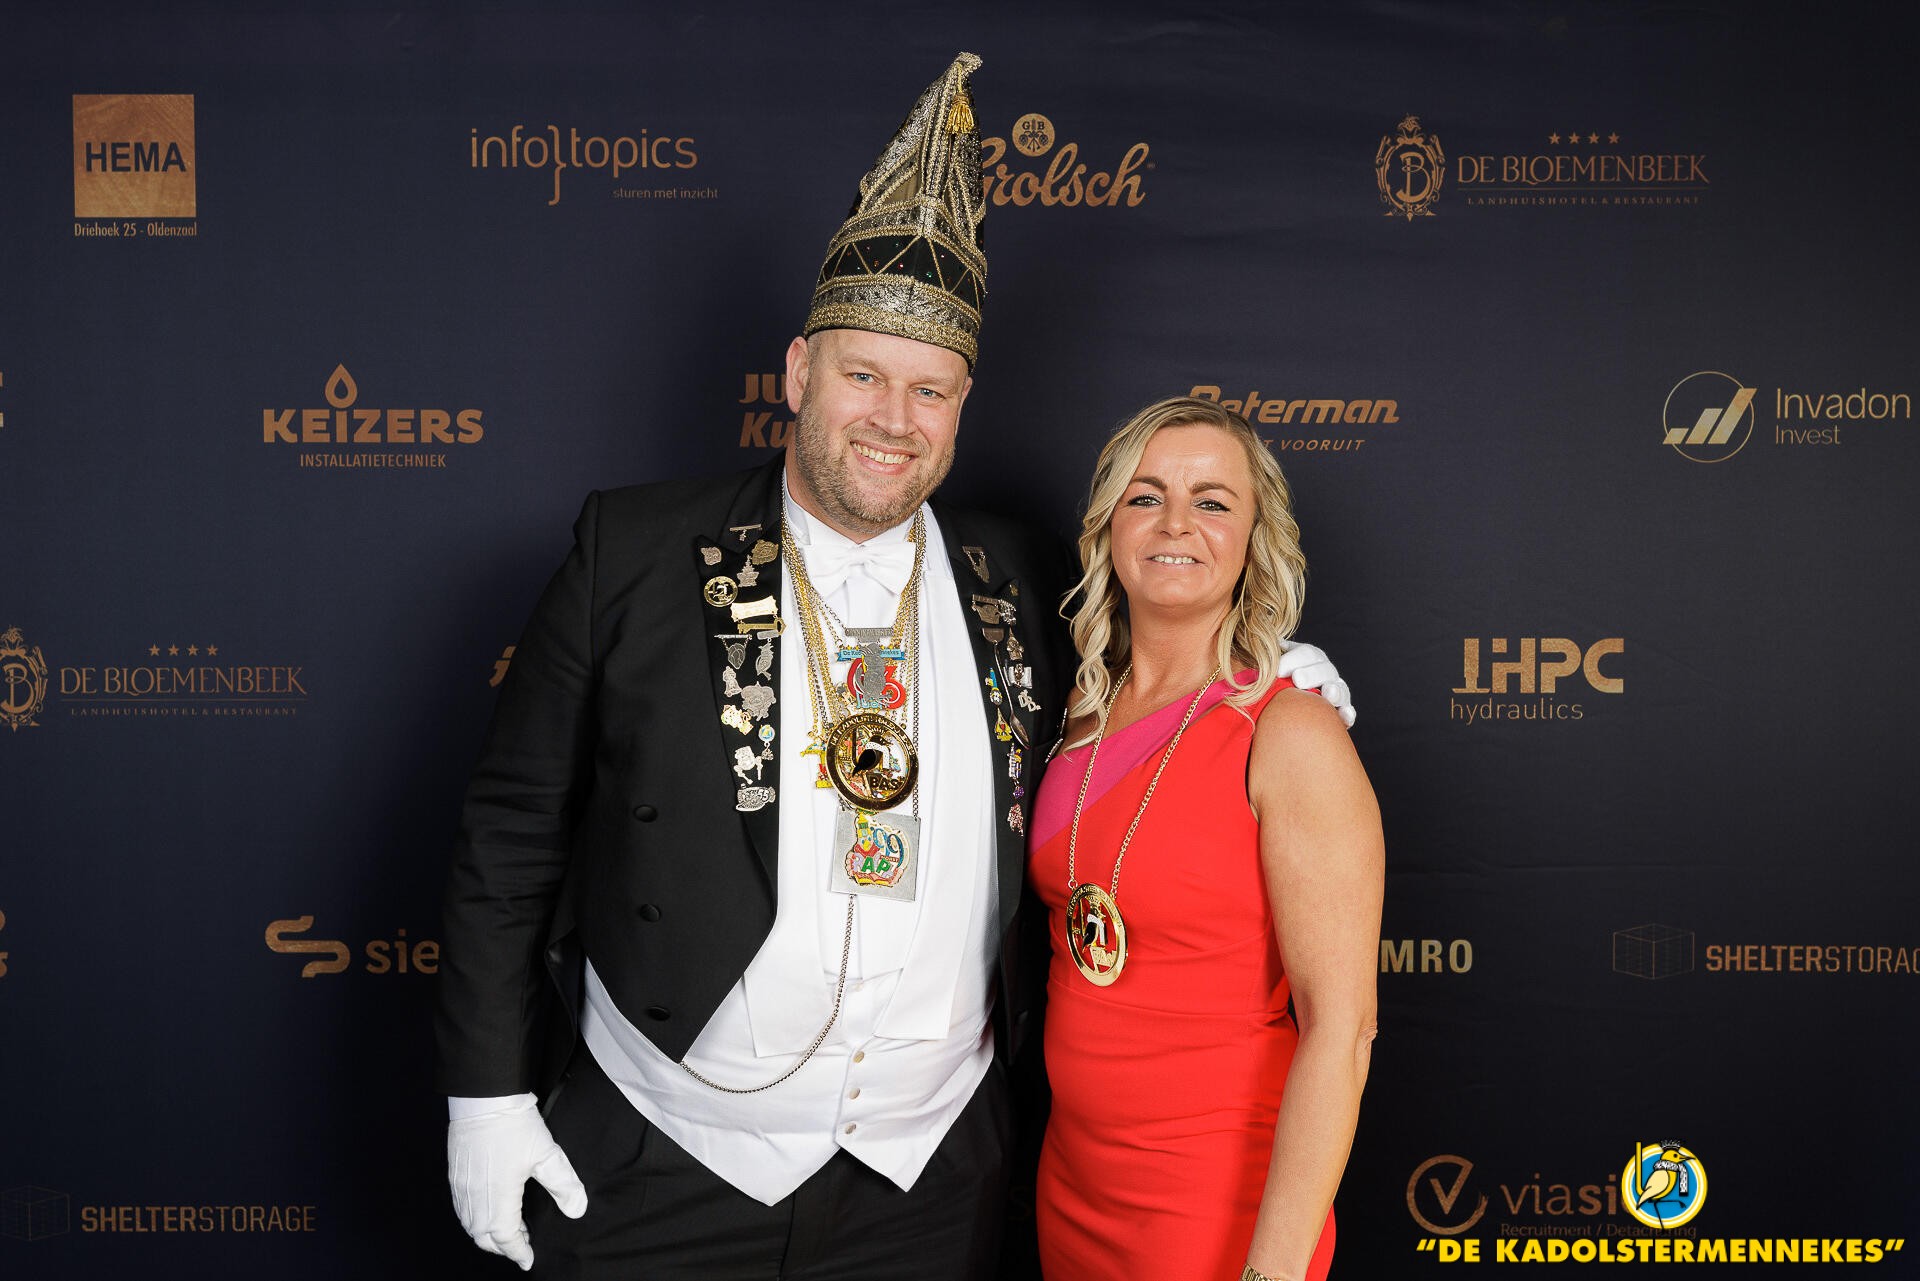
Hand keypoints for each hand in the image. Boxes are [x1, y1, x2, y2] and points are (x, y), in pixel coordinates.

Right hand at [447, 1095, 587, 1269]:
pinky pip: (461, 1209)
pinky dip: (474, 1219)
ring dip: (487, 1234)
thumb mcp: (547, 1154)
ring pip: (470, 1225)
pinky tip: (487, 1210)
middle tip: (521, 1245)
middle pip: (484, 1237)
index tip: (528, 1258)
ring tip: (508, 1229)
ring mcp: (462, 1188)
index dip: (518, 1251)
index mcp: (497, 1199)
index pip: (506, 1238)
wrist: (483, 1099)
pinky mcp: (455, 1176)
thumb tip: (577, 1209)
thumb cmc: (513, 1125)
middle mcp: (475, 1198)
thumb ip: (563, 1185)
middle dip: (502, 1246)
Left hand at [1276, 641, 1355, 728]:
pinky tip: (1344, 715)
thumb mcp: (1274, 667)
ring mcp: (1336, 691)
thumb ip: (1271, 657)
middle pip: (1324, 669)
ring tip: (1327, 693)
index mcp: (1311, 658)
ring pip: (1340, 689)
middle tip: (1297, 680)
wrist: (1288, 709)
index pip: (1307, 653)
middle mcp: (1326, 672)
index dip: (1294, 659)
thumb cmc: (1278, 683)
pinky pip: (1348, 712)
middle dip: (1311, 674)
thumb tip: (1269, 642)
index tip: (1278, 670)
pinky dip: (1348, 713)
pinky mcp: (1341, 712)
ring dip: (1334, 690)